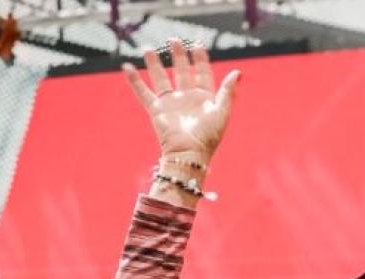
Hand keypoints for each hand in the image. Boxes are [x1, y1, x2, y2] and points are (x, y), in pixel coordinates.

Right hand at [123, 38, 240, 162]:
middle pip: (181, 71)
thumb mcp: (222, 111)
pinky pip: (143, 92)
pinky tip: (127, 67)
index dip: (200, 58)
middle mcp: (186, 97)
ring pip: (160, 78)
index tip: (197, 44)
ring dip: (154, 63)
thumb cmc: (208, 136)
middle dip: (178, 55)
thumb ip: (228, 91)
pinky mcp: (156, 109)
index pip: (202, 72)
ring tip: (148, 49)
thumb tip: (237, 72)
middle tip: (173, 39)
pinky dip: (134, 80)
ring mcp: (170, 103)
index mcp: (204, 97)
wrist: (189, 153)